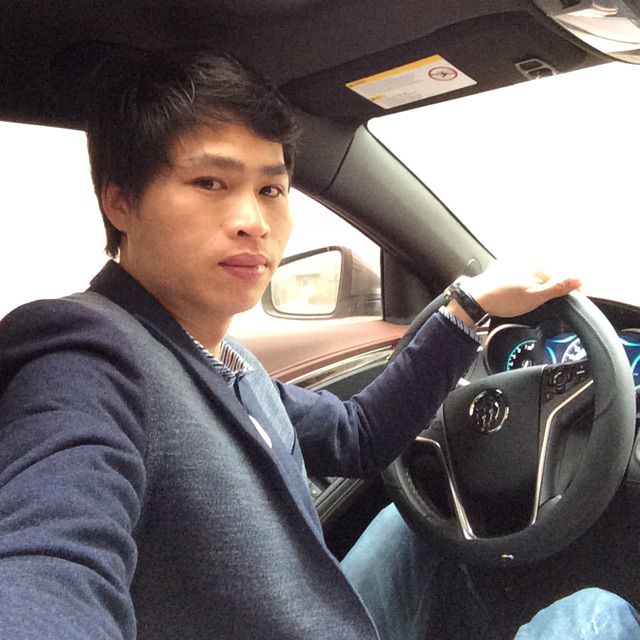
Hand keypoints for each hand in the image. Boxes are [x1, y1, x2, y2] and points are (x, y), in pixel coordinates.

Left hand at [448, 263, 581, 325]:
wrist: (474, 301)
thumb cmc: (503, 299)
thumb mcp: (535, 296)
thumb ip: (557, 287)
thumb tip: (579, 279)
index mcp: (533, 263)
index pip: (558, 275)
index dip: (569, 288)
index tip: (577, 297)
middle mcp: (521, 260)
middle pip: (545, 277)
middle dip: (551, 289)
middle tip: (555, 303)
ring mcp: (509, 266)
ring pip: (531, 279)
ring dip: (537, 289)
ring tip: (533, 303)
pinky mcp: (499, 274)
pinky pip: (518, 281)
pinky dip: (522, 289)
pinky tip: (518, 299)